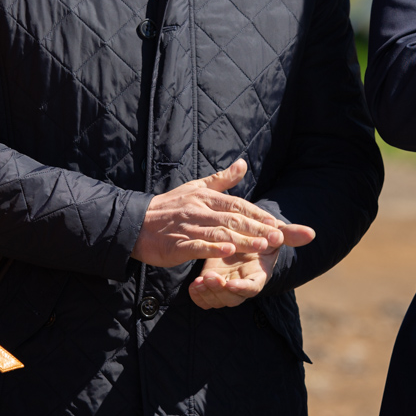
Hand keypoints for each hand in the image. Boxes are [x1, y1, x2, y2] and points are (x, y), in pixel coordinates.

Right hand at [131, 159, 286, 267]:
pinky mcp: (177, 244)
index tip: (278, 223)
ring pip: (220, 232)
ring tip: (262, 246)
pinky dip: (213, 248)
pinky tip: (228, 251)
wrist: (136, 223)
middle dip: (258, 228)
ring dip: (242, 239)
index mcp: (206, 197)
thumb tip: (243, 164)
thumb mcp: (195, 187)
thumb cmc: (168, 206)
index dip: (258, 214)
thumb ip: (221, 179)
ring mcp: (188, 227)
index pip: (238, 205)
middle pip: (233, 218)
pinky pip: (198, 246)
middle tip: (279, 237)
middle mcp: (199, 210)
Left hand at [188, 220, 314, 309]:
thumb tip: (312, 233)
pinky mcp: (212, 286)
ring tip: (198, 282)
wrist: (244, 238)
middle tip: (208, 278)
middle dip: (220, 291)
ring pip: (217, 300)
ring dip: (207, 293)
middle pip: (232, 298)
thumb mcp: (274, 233)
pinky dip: (198, 295)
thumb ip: (290, 234)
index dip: (242, 288)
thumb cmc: (262, 236)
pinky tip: (193, 286)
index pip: (252, 287)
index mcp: (258, 274)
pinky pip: (204, 299)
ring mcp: (226, 286)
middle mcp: (241, 284)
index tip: (230, 283)